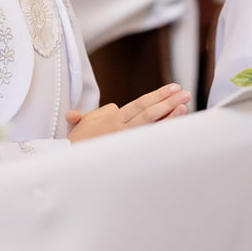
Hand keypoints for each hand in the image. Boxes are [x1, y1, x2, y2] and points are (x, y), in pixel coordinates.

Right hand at [66, 83, 190, 141]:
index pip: (138, 104)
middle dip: (167, 100)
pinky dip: (163, 129)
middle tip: (184, 92)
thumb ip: (84, 118)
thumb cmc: (73, 146)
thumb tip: (86, 112)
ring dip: (169, 112)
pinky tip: (175, 122)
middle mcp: (119, 126)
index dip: (156, 96)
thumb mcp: (77, 128)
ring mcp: (124, 138)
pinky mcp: (126, 150)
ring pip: (150, 122)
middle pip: (147, 110)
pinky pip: (149, 137)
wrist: (67, 161)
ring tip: (184, 103)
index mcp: (111, 119)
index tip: (171, 89)